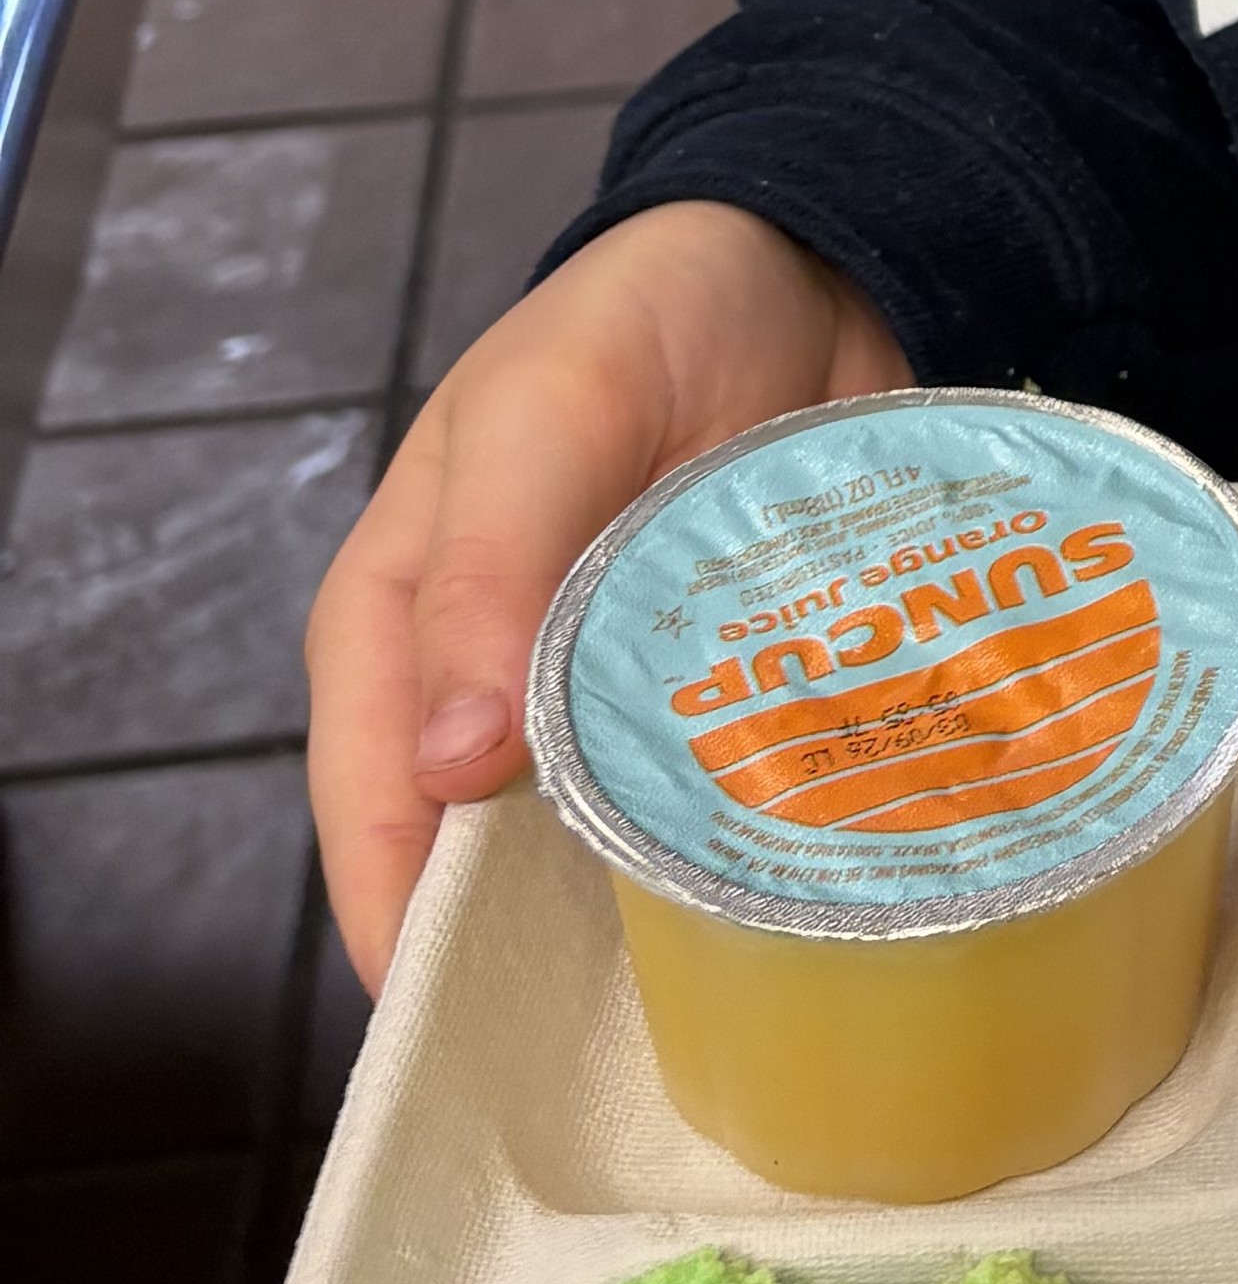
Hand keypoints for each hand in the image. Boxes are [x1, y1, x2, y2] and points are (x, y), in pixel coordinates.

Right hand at [306, 200, 904, 990]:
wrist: (810, 253)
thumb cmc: (640, 315)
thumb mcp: (546, 416)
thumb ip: (490, 574)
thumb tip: (449, 765)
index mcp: (405, 624)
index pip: (376, 808)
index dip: (405, 923)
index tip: (459, 1026)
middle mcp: (502, 681)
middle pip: (493, 855)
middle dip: (544, 943)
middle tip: (627, 1029)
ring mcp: (620, 694)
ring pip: (620, 837)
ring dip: (668, 895)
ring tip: (734, 977)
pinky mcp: (730, 687)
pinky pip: (730, 788)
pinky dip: (763, 835)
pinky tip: (815, 891)